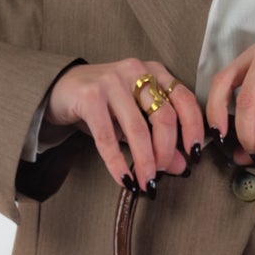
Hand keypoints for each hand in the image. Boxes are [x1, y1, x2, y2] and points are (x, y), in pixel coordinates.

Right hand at [45, 59, 206, 191]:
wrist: (59, 89)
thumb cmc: (102, 104)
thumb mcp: (134, 120)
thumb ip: (159, 139)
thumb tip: (182, 166)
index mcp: (154, 71)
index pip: (185, 100)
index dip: (194, 129)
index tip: (194, 155)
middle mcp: (136, 71)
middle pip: (164, 116)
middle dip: (166, 151)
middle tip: (162, 174)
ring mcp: (112, 81)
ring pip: (138, 128)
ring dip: (145, 161)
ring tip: (146, 183)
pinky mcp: (90, 95)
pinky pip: (107, 136)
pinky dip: (117, 161)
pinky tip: (124, 178)